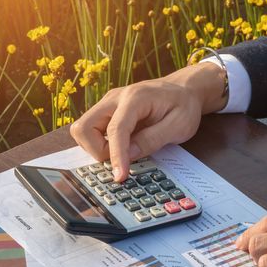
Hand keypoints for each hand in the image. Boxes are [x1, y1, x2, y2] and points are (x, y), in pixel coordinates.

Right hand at [71, 62, 226, 180]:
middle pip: (84, 127)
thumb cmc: (184, 106)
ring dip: (97, 149)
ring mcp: (107, 104)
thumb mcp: (179, 125)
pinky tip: (122, 147)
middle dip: (97, 151)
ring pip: (82, 130)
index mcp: (135, 98)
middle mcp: (114, 98)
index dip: (116, 156)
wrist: (182, 90)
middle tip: (121, 161)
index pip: (115, 129)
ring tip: (124, 153)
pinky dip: (100, 145)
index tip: (120, 177)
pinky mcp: (106, 112)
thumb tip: (128, 155)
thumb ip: (153, 139)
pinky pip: (91, 131)